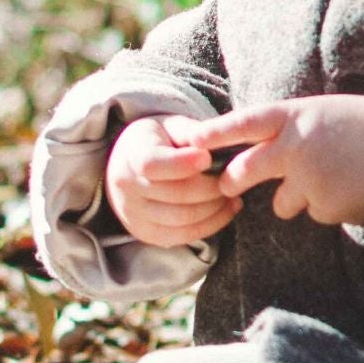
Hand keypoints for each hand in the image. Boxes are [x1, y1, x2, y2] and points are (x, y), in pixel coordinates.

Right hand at [104, 116, 240, 247]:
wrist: (128, 167)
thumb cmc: (158, 141)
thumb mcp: (170, 126)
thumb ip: (191, 131)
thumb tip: (215, 139)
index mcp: (132, 155)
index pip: (153, 165)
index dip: (182, 164)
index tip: (207, 158)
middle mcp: (128, 188)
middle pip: (176, 194)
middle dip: (211, 188)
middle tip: (235, 178)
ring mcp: (134, 215)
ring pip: (183, 219)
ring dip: (215, 208)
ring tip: (233, 194)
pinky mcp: (147, 234)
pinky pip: (183, 236)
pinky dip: (211, 225)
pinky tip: (226, 209)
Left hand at [172, 95, 363, 227]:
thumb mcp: (323, 113)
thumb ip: (290, 130)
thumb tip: (262, 152)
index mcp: (293, 116)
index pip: (242, 124)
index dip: (213, 133)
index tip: (189, 140)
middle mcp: (293, 147)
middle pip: (242, 170)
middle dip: (232, 182)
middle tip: (229, 186)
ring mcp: (307, 179)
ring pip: (281, 203)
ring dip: (297, 199)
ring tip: (333, 179)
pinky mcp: (324, 208)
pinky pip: (314, 214)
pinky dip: (328, 208)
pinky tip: (352, 190)